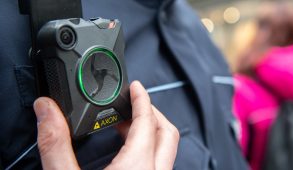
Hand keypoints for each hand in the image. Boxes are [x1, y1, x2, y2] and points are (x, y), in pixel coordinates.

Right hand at [33, 81, 178, 169]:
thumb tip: (47, 111)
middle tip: (133, 102)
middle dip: (153, 113)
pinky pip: (159, 162)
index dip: (142, 98)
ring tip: (125, 124)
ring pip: (166, 149)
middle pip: (167, 132)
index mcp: (138, 166)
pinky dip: (147, 148)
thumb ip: (56, 144)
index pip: (147, 121)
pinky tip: (127, 151)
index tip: (136, 86)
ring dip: (150, 132)